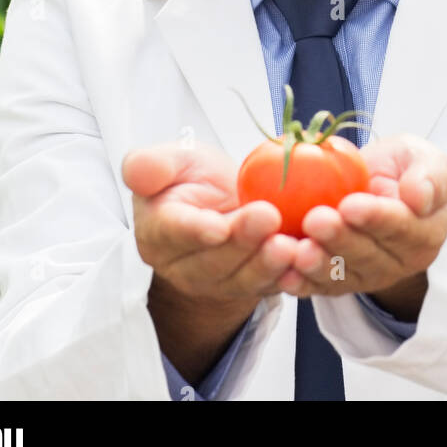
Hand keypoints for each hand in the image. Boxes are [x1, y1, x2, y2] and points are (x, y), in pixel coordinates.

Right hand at [122, 139, 299, 305]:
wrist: (222, 201)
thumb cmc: (191, 179)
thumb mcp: (171, 159)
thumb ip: (150, 164)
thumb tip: (139, 172)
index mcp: (158, 233)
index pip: (174, 233)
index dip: (195, 231)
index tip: (217, 226)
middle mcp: (184, 266)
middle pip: (213, 260)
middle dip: (242, 242)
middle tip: (268, 218)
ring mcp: (220, 283)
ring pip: (243, 279)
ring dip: (268, 264)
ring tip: (291, 245)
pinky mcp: (253, 287)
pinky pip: (271, 287)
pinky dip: (291, 277)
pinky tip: (307, 262)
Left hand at [274, 133, 446, 320]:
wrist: (381, 185)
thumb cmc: (405, 169)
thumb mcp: (426, 159)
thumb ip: (430, 177)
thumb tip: (419, 197)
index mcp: (424, 232)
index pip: (401, 226)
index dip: (375, 218)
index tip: (351, 205)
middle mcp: (398, 262)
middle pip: (367, 254)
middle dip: (339, 239)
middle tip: (315, 221)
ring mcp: (368, 275)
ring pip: (342, 274)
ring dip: (317, 264)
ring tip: (295, 250)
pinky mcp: (340, 281)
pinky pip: (320, 285)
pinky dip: (301, 282)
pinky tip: (284, 275)